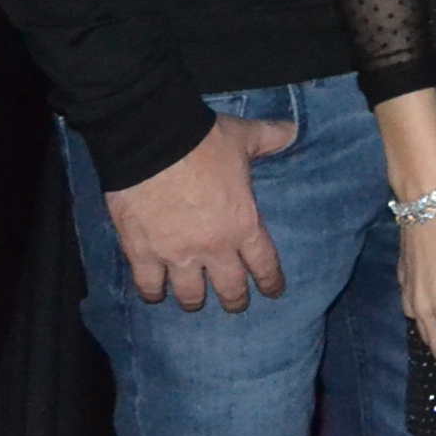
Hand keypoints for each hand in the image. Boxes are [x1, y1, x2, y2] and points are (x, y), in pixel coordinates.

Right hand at [106, 111, 294, 310]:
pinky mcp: (142, 254)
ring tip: (194, 302)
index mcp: (243, 224)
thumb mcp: (245, 137)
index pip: (264, 264)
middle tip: (235, 305)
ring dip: (194, 301)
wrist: (151, 143)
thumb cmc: (204, 142)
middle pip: (229, 288)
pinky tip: (154, 294)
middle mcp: (213, 248)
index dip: (270, 281)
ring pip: (189, 295)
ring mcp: (176, 255)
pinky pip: (148, 285)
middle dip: (235, 300)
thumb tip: (294, 130)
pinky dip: (152, 293)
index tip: (273, 292)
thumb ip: (271, 138)